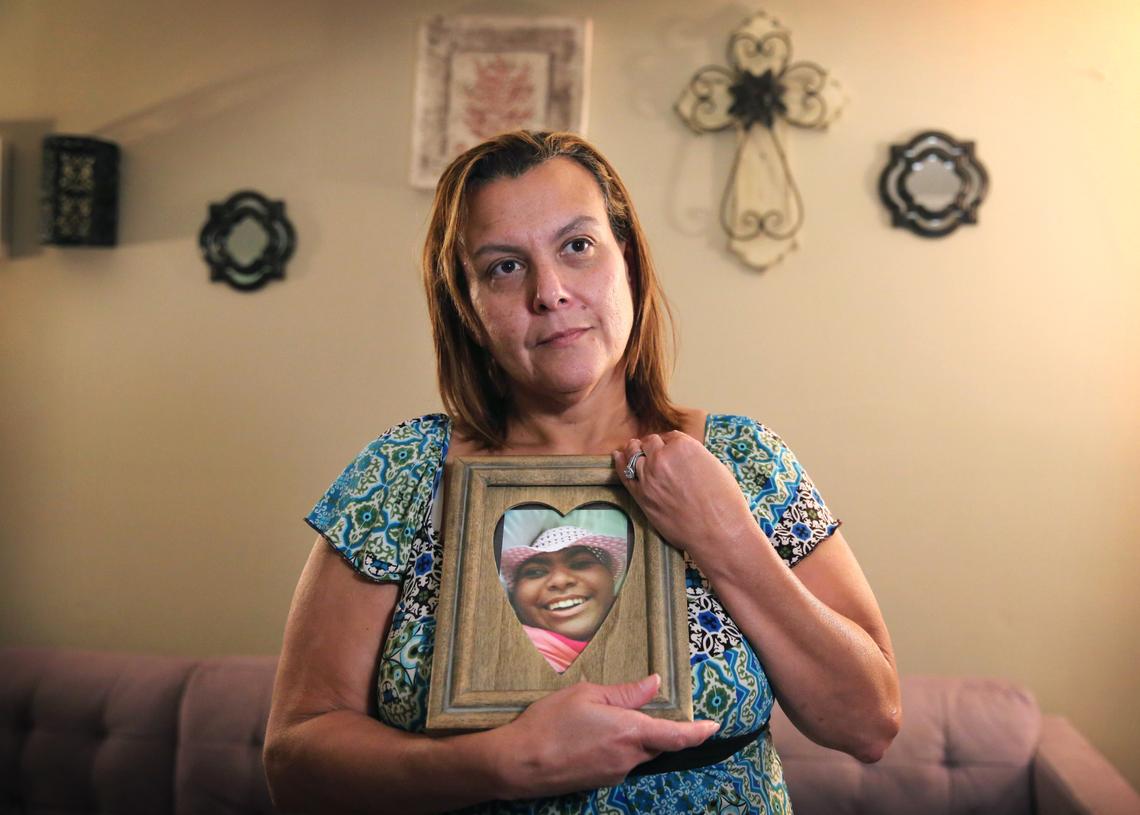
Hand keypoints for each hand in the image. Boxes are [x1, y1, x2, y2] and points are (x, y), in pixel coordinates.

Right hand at [492, 674, 718, 798]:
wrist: (518, 764)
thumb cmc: (549, 723)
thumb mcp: (587, 695)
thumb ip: (625, 693)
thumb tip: (654, 685)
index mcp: (629, 731)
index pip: (676, 735)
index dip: (698, 732)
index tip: (714, 726)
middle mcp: (628, 758)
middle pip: (654, 742)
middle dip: (648, 727)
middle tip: (622, 709)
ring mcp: (614, 774)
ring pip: (635, 752)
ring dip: (626, 737)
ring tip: (590, 722)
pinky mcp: (600, 783)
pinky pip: (618, 762)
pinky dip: (611, 748)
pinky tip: (584, 738)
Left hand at [614, 431, 762, 566]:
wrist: (717, 533)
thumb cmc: (724, 502)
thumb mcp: (714, 467)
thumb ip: (693, 457)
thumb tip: (683, 458)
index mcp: (683, 446)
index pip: (669, 437)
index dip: (668, 442)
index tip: (667, 446)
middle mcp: (662, 457)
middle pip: (649, 443)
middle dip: (651, 445)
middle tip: (649, 448)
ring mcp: (648, 477)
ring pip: (633, 455)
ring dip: (633, 451)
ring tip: (631, 448)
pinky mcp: (641, 496)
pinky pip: (624, 473)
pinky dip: (620, 463)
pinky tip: (618, 456)